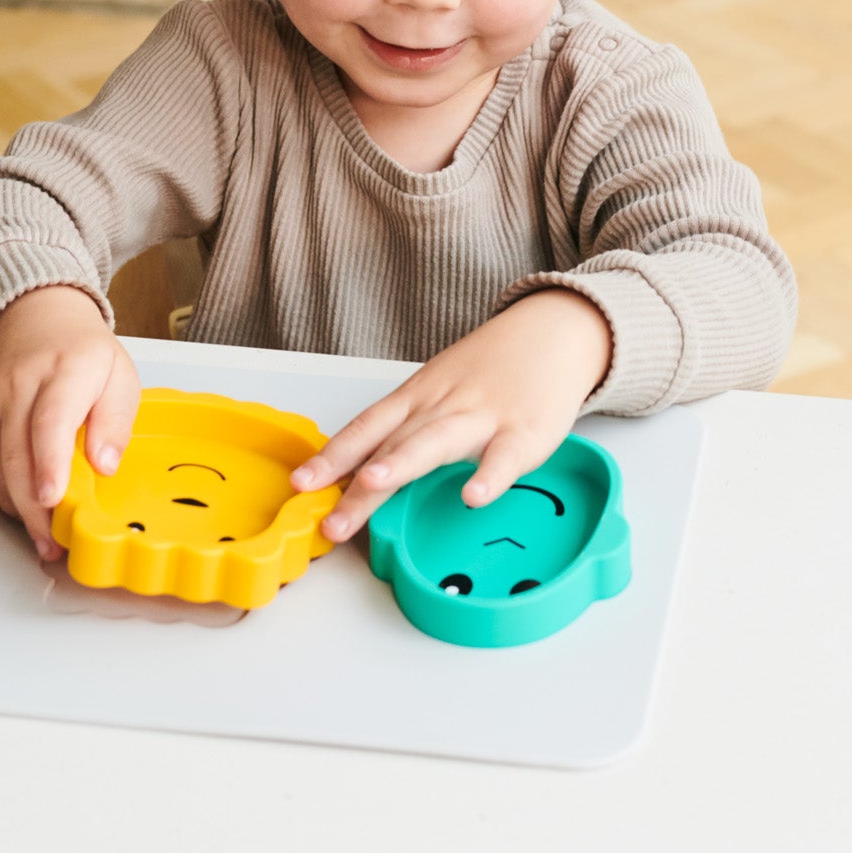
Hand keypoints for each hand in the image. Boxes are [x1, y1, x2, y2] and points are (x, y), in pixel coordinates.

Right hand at [0, 285, 139, 561]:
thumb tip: (104, 464)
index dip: (49, 464)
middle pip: (19, 452)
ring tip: (42, 537)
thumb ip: (116, 422)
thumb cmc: (83, 353)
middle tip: (52, 543)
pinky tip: (23, 509)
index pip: (50, 421)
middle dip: (34, 506)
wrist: (36, 316)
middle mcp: (22, 382)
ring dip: (18, 507)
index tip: (52, 499)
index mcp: (67, 369)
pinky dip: (3, 491)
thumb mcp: (120, 377)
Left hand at [290, 289, 611, 541]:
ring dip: (402, 462)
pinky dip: (489, 477)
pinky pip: (505, 457)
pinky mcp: (524, 432)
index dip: (331, 456)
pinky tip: (473, 497)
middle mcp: (440, 406)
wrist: (552, 334)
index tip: (300, 485)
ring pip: (436, 441)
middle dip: (356, 482)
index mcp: (417, 399)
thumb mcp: (438, 391)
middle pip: (392, 444)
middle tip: (328, 518)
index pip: (365, 427)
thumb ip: (406, 430)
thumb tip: (359, 472)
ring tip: (373, 485)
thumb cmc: (490, 370)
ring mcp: (481, 417)